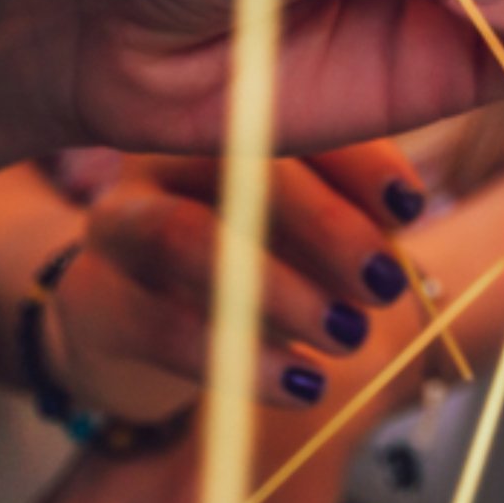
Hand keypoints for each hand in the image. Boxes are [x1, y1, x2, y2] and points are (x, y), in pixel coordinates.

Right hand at [54, 143, 428, 414]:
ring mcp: (116, 226)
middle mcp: (162, 157)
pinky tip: (303, 383)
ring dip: (281, 293)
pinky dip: (244, 362)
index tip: (410, 208)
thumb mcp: (300, 231)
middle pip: (238, 167)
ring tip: (347, 335)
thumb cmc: (242, 265)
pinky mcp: (93, 303)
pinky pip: (163, 328)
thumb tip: (407, 213)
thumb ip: (349, 211)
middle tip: (384, 284)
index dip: (357, 160)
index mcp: (221, 123)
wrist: (128, 333)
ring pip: (186, 239)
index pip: (289, 118)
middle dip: (325, 226)